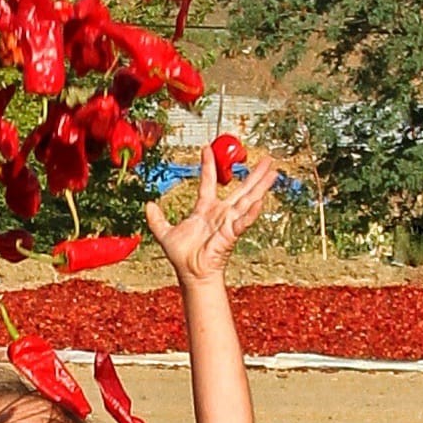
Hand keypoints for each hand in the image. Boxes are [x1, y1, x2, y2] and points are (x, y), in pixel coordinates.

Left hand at [145, 147, 278, 285]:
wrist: (191, 274)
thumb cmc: (183, 257)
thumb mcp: (165, 234)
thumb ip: (157, 220)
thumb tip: (148, 205)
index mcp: (205, 209)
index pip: (208, 182)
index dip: (207, 165)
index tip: (206, 148)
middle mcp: (220, 213)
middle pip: (241, 188)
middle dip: (254, 174)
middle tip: (266, 159)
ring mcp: (228, 222)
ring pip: (248, 199)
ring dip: (261, 186)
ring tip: (273, 172)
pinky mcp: (231, 233)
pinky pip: (243, 221)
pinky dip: (251, 212)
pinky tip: (260, 201)